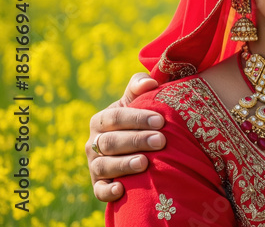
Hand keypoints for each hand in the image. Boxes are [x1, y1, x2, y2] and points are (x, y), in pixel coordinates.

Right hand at [87, 72, 164, 201]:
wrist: (138, 147)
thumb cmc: (141, 119)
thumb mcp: (138, 101)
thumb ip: (140, 86)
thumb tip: (150, 82)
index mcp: (102, 120)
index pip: (115, 117)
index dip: (136, 118)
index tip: (160, 120)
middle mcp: (94, 142)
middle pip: (111, 142)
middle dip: (136, 141)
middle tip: (161, 141)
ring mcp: (95, 165)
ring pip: (104, 166)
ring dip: (124, 164)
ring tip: (144, 163)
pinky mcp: (99, 185)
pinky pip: (99, 191)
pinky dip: (107, 192)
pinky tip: (121, 190)